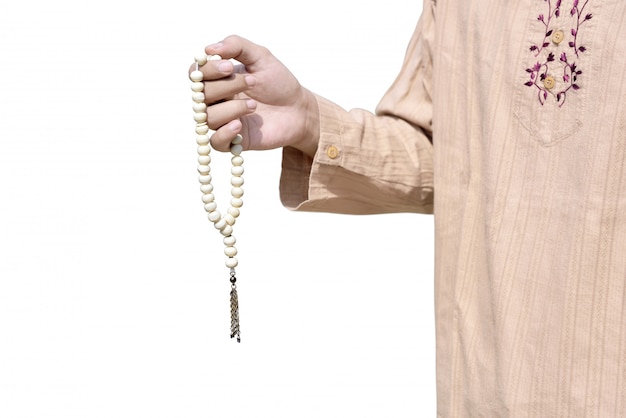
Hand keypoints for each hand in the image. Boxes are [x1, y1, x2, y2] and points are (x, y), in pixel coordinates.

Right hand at [191, 35, 318, 156]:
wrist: (299, 109)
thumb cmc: (279, 83)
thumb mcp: (261, 57)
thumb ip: (236, 46)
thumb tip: (209, 49)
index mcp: (219, 80)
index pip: (196, 75)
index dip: (208, 70)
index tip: (229, 66)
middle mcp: (218, 100)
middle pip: (201, 95)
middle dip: (226, 86)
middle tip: (252, 83)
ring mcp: (225, 121)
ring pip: (208, 117)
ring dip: (230, 108)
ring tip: (254, 106)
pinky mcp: (235, 140)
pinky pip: (216, 142)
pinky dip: (224, 133)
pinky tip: (240, 124)